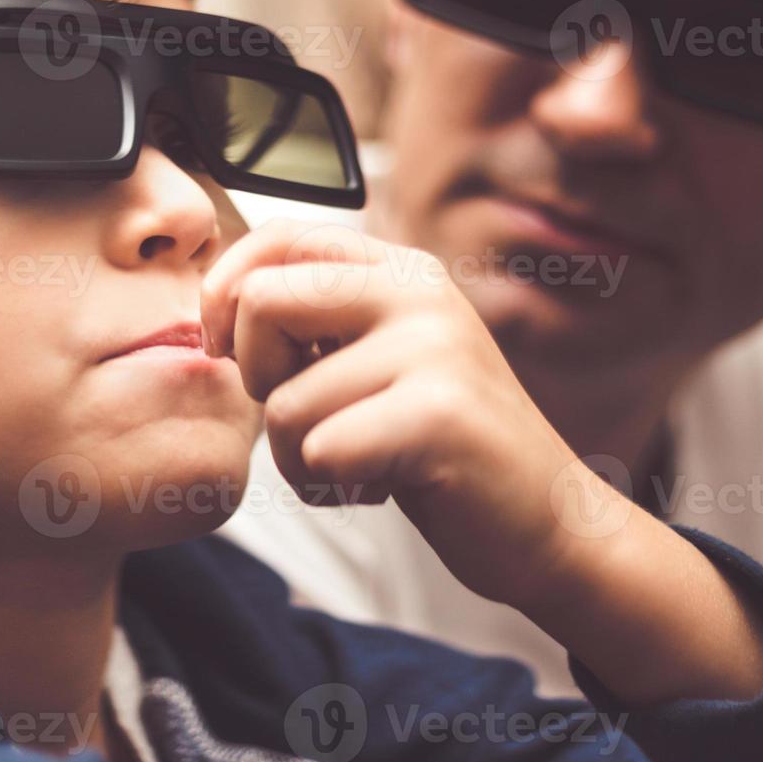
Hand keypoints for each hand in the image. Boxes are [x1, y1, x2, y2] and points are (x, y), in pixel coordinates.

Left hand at [200, 219, 592, 608]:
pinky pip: (319, 451)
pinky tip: (384, 485)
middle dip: (259, 380)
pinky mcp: (438, 414)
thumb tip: (214, 306)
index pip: (276, 237)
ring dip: (299, 458)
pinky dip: (331, 487)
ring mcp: (434, 348)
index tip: (228, 349)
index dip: (225, 293)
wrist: (548, 523)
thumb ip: (316, 319)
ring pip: (283, 403)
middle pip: (260, 304)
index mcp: (400, 269)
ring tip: (363, 462)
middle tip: (312, 416)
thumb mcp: (377, 359)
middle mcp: (420, 291)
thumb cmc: (438, 446)